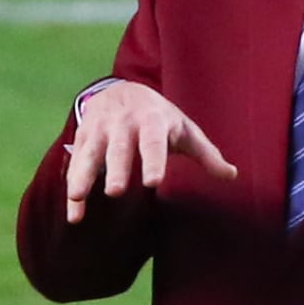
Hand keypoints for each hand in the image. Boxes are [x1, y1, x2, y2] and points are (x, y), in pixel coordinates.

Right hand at [64, 81, 235, 222]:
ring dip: (83, 176)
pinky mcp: (83, 140)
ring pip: (89, 155)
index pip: (153, 143)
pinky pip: (75, 166)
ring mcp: (99, 131)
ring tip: (78, 197)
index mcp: (152, 121)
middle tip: (116, 191)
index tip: (153, 182)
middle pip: (119, 149)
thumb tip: (232, 175)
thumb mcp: (185, 130)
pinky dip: (71, 187)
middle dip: (115, 169)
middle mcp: (123, 125)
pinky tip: (75, 214)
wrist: (122, 90)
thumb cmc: (161, 118)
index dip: (153, 162)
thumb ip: (207, 154)